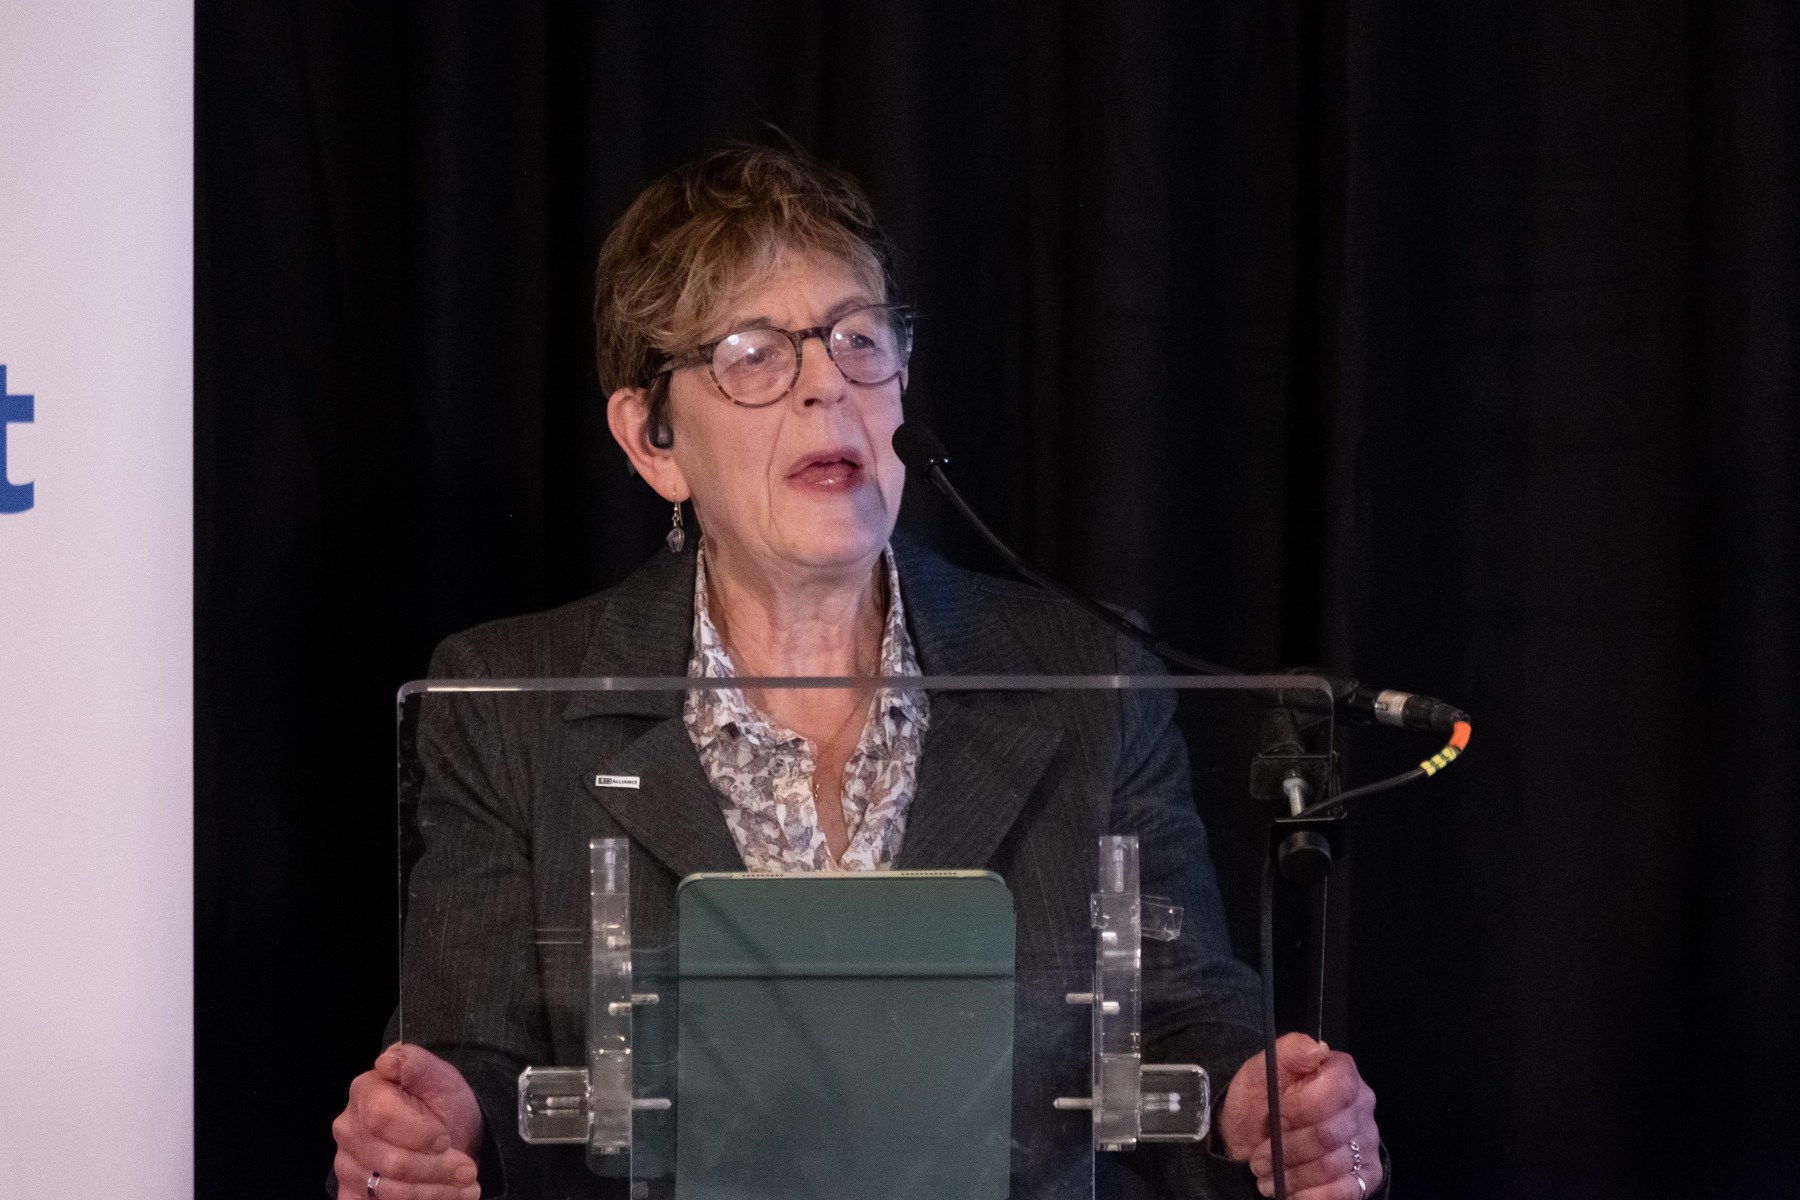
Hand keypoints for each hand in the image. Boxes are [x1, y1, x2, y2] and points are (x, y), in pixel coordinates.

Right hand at [332, 1043, 484, 1199]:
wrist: (448, 1133)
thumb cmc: (441, 1103)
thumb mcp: (440, 1077)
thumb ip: (415, 1064)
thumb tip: (388, 1061)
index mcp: (365, 1092)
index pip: (382, 1119)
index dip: (419, 1134)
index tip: (445, 1139)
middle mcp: (348, 1129)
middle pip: (390, 1162)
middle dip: (437, 1169)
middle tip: (468, 1170)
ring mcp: (347, 1164)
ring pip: (389, 1190)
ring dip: (434, 1192)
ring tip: (465, 1186)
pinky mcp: (352, 1193)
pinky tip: (441, 1196)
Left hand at [1218, 1033, 1381, 1198]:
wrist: (1252, 1135)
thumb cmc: (1259, 1100)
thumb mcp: (1261, 1069)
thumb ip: (1289, 1052)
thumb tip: (1316, 1050)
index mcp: (1341, 1072)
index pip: (1335, 1091)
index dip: (1299, 1109)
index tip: (1273, 1118)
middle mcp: (1362, 1105)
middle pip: (1329, 1135)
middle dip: (1287, 1149)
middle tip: (1258, 1157)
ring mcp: (1367, 1140)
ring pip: (1333, 1166)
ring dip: (1292, 1176)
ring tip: (1268, 1173)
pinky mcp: (1367, 1172)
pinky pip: (1349, 1191)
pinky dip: (1315, 1196)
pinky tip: (1292, 1193)